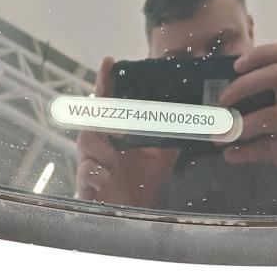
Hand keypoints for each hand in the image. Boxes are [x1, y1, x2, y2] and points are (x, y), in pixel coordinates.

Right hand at [75, 57, 178, 207]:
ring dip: (100, 146)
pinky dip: (90, 177)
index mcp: (115, 134)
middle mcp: (100, 145)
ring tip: (113, 148)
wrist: (138, 216)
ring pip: (85, 146)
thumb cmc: (144, 182)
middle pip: (92, 120)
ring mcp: (91, 165)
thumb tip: (192, 112)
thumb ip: (169, 132)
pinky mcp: (88, 188)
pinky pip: (84, 180)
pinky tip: (101, 179)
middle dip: (103, 114)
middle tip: (117, 114)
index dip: (107, 82)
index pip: (109, 103)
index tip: (110, 61)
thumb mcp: (162, 155)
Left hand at [217, 44, 276, 204]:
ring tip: (217, 137)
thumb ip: (256, 96)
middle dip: (244, 85)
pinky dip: (246, 151)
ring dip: (239, 126)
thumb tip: (215, 94)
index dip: (259, 54)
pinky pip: (271, 146)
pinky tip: (230, 154)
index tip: (235, 65)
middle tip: (221, 101)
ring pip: (272, 115)